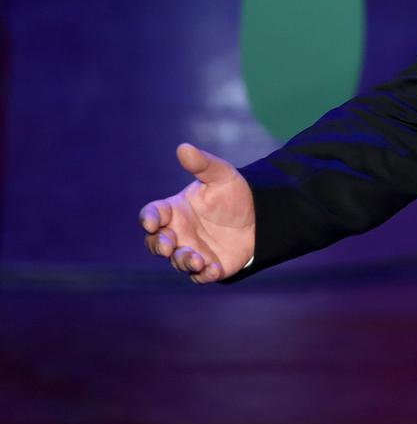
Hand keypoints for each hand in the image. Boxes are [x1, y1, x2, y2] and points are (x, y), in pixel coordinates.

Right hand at [139, 143, 255, 283]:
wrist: (260, 215)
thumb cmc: (233, 194)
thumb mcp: (221, 175)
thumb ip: (202, 165)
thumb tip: (183, 147)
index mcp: (174, 210)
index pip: (152, 214)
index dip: (149, 219)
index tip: (153, 222)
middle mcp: (178, 232)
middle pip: (157, 242)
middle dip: (159, 245)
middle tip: (167, 245)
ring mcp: (192, 250)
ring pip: (177, 261)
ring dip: (183, 261)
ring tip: (196, 259)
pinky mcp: (210, 266)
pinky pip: (201, 275)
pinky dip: (204, 274)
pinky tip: (213, 269)